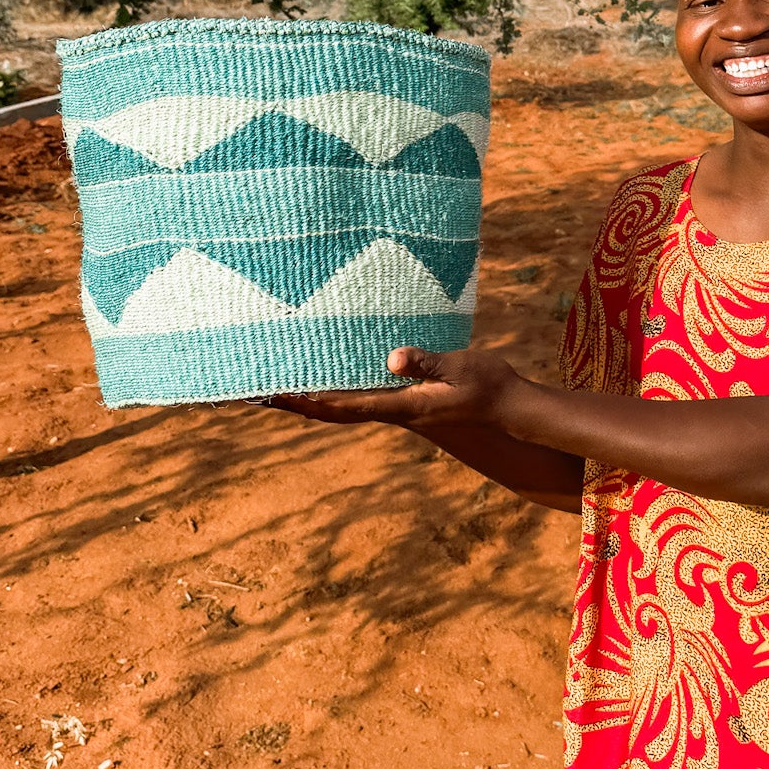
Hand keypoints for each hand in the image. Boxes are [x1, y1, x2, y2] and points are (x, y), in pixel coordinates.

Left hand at [269, 346, 522, 430]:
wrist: (510, 410)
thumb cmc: (488, 387)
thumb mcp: (460, 369)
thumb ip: (427, 363)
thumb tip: (393, 358)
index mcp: (402, 406)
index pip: (344, 406)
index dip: (307, 401)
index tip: (274, 394)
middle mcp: (394, 410)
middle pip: (333, 411)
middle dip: (297, 402)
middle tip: (258, 391)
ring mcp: (399, 407)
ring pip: (344, 406)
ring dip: (312, 397)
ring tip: (281, 384)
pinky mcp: (406, 400)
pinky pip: (360, 397)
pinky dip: (336, 390)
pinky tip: (329, 376)